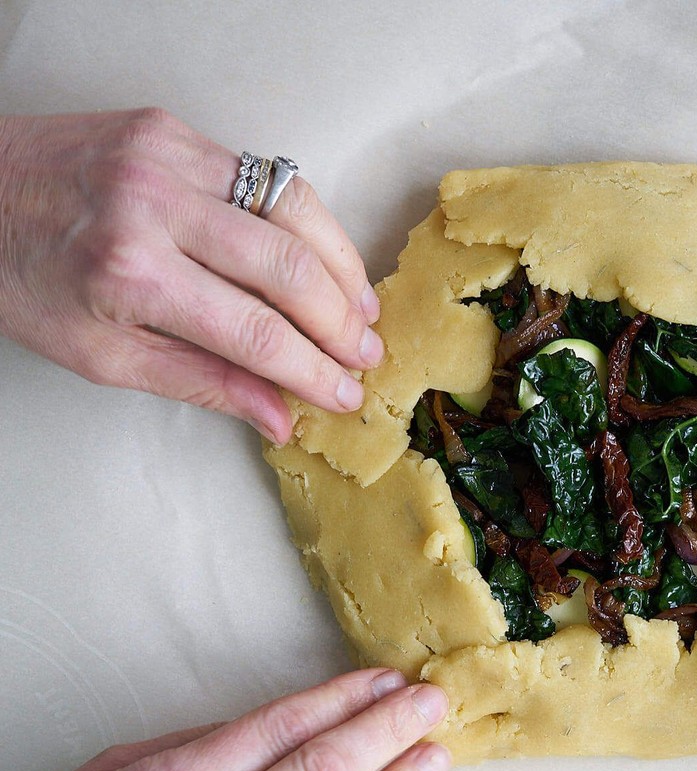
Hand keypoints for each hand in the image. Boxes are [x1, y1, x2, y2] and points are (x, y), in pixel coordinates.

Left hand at [0, 108, 382, 442]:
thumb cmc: (19, 276)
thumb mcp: (98, 354)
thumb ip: (199, 383)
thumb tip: (278, 417)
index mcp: (129, 273)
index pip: (255, 332)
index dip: (312, 371)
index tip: (345, 395)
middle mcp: (154, 206)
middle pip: (288, 271)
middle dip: (341, 323)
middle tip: (365, 357)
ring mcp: (167, 157)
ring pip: (294, 212)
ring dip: (341, 269)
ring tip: (363, 312)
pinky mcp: (173, 129)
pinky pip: (267, 176)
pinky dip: (307, 223)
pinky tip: (322, 259)